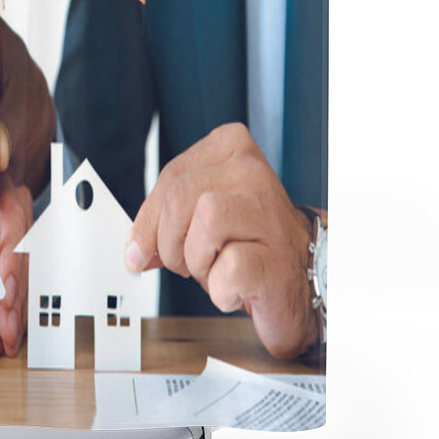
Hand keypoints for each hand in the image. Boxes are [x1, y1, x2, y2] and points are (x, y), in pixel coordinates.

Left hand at [125, 123, 318, 358]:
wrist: (304, 276)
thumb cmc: (248, 242)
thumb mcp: (199, 215)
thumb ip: (163, 219)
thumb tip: (134, 250)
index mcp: (230, 147)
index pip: (169, 178)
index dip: (149, 221)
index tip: (144, 250)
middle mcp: (251, 170)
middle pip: (178, 199)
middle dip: (171, 242)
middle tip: (189, 262)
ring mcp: (267, 211)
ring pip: (202, 225)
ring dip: (198, 263)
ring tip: (219, 269)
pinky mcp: (275, 257)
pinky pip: (226, 271)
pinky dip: (221, 291)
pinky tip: (238, 287)